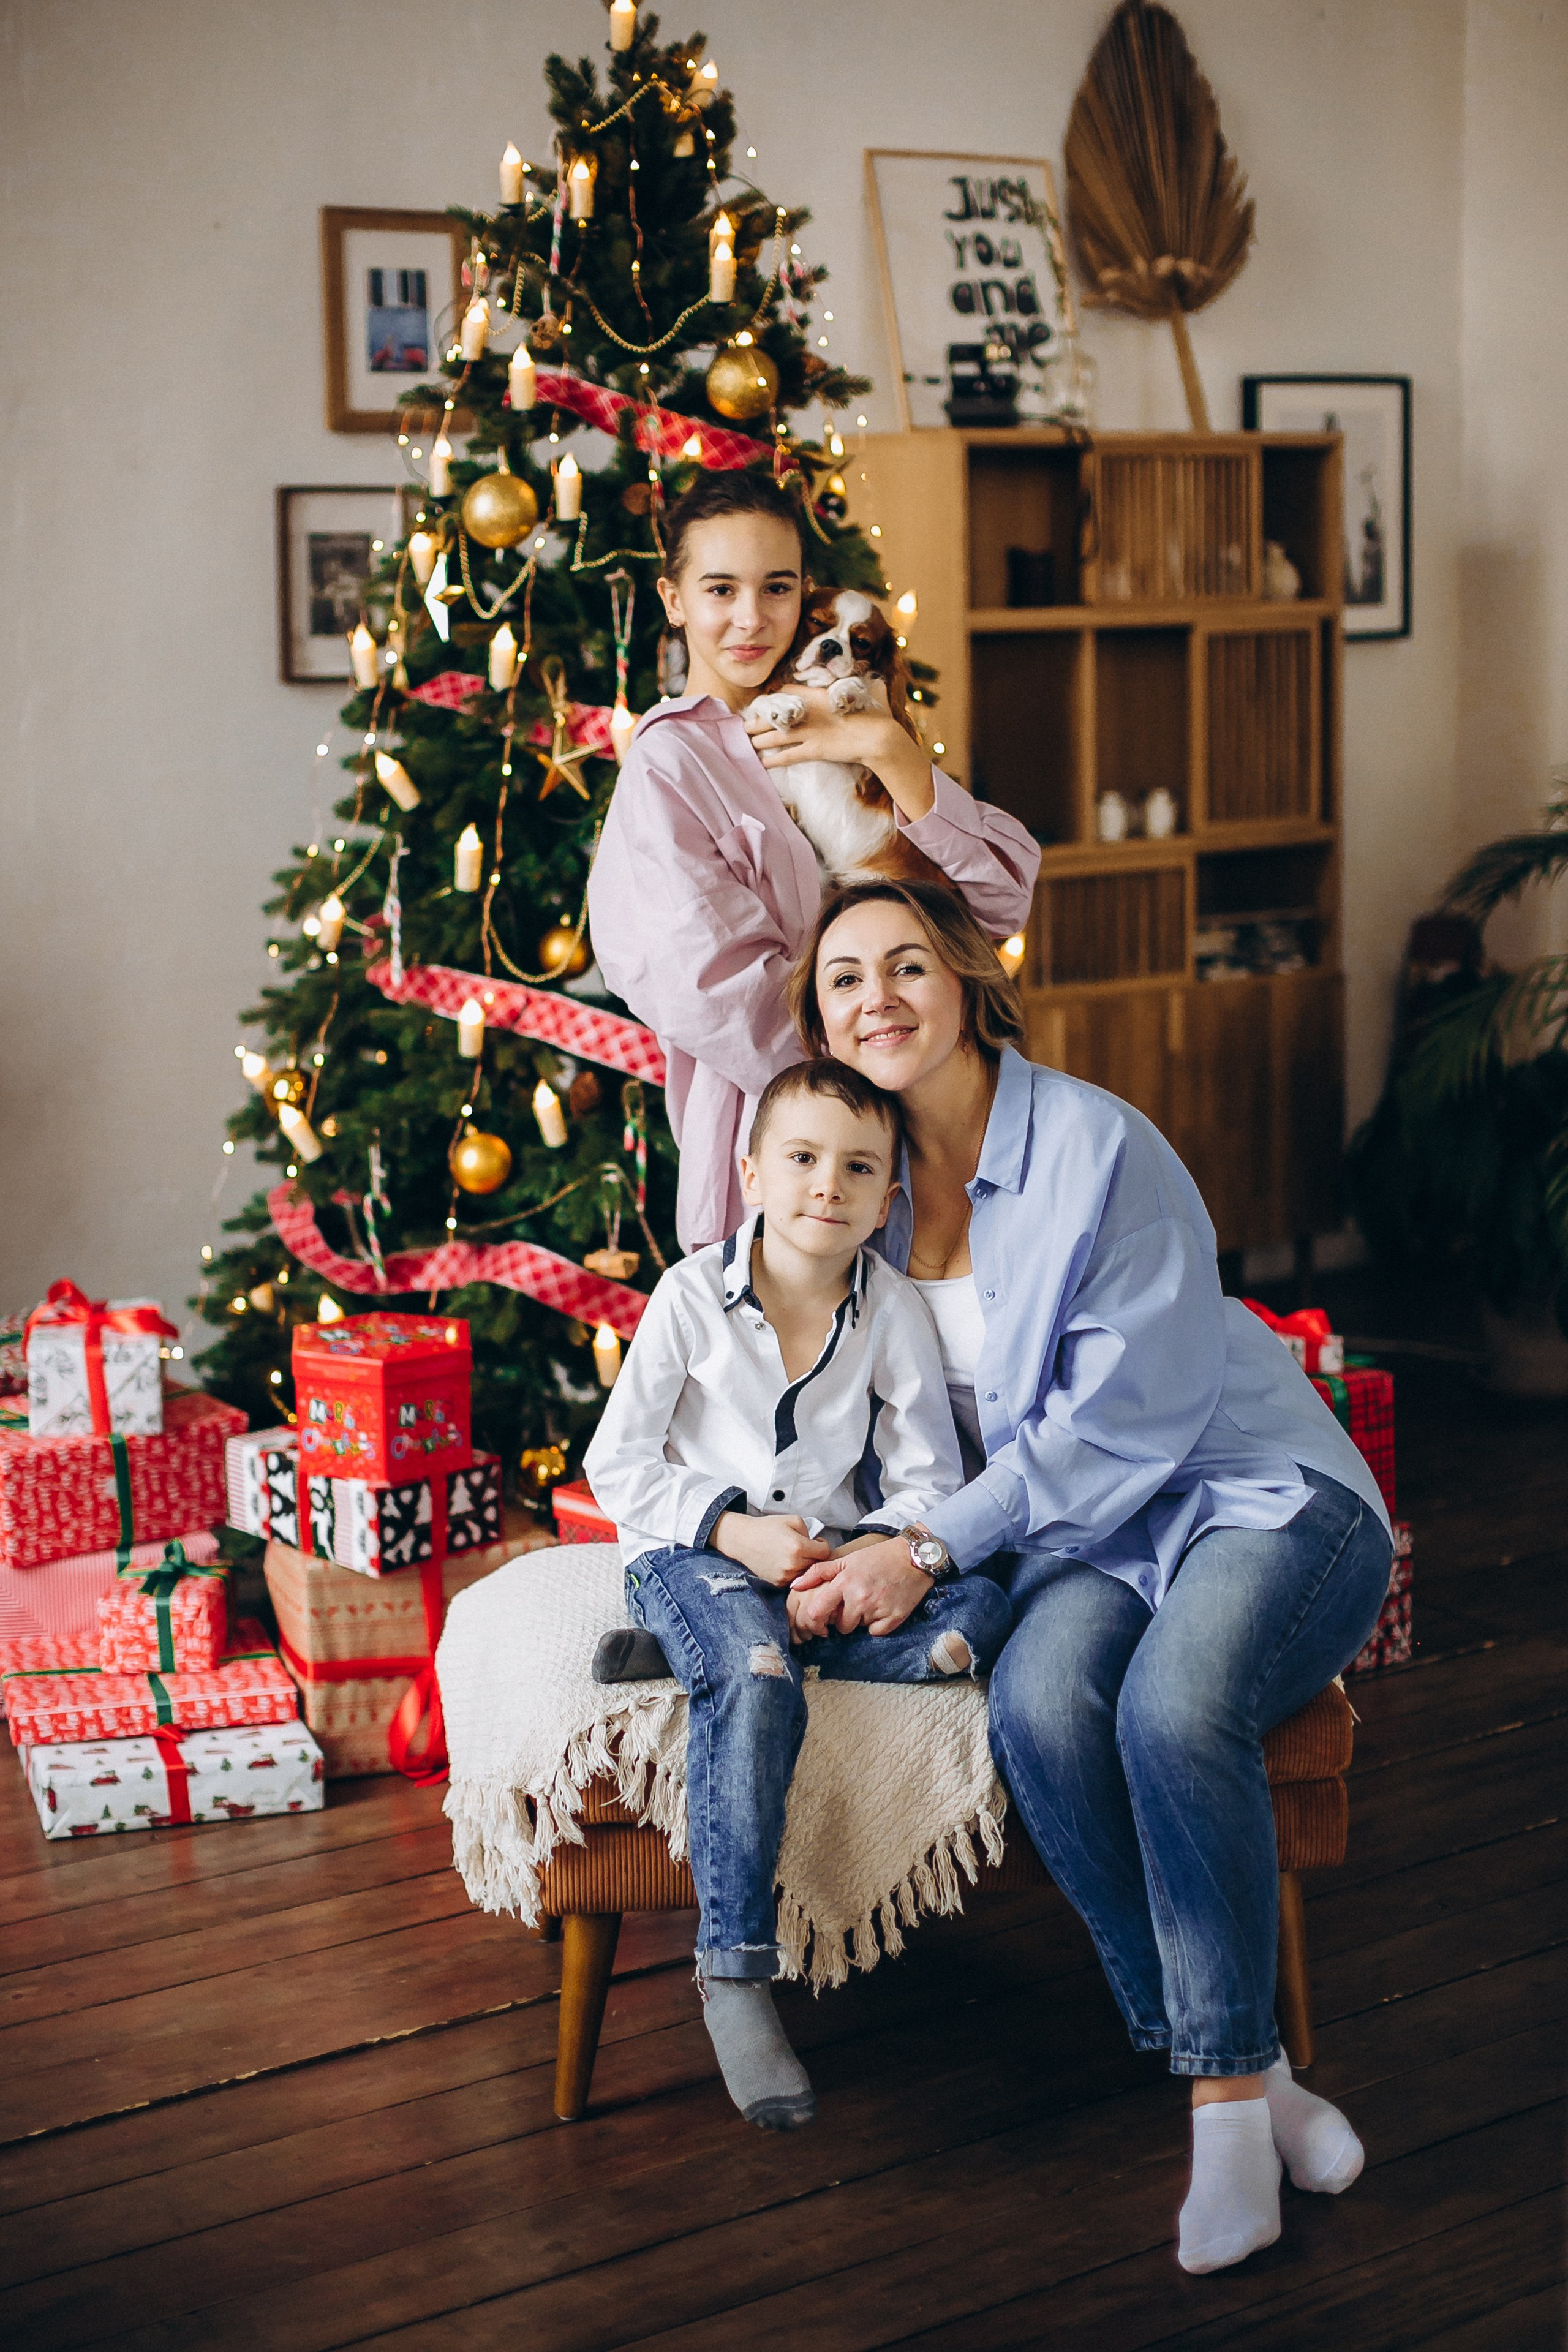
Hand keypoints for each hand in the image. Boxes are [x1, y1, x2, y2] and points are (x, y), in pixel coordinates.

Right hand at [712, 1510, 830, 1587]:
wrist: (744, 1540)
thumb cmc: (766, 1528)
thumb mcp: (793, 1520)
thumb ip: (810, 1531)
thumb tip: (816, 1544)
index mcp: (798, 1547)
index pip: (825, 1552)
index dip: (822, 1545)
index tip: (817, 1542)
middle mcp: (793, 1564)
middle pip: (817, 1564)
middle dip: (814, 1555)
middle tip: (805, 1547)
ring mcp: (785, 1576)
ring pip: (807, 1574)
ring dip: (805, 1566)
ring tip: (795, 1555)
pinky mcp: (779, 1583)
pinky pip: (796, 1580)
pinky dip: (795, 1572)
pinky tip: (787, 1562)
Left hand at [743, 680, 936, 823]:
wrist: (877, 736)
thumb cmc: (872, 715)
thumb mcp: (861, 694)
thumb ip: (856, 688)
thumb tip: (873, 681)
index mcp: (816, 694)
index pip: (785, 692)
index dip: (774, 698)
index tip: (767, 704)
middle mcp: (807, 712)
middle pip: (772, 715)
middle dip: (756, 721)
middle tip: (745, 726)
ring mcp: (808, 732)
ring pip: (774, 736)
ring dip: (757, 741)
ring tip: (746, 744)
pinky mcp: (813, 750)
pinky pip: (786, 756)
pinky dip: (772, 760)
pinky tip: (761, 763)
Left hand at [786, 1535, 931, 1637]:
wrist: (913, 1557)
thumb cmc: (877, 1558)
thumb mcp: (846, 1561)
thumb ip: (817, 1572)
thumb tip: (794, 1586)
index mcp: (844, 1582)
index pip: (817, 1612)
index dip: (816, 1621)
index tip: (822, 1622)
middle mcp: (859, 1597)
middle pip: (841, 1626)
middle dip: (845, 1619)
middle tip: (856, 1603)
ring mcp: (877, 1608)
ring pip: (859, 1628)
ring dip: (862, 1620)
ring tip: (871, 1601)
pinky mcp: (894, 1618)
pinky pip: (876, 1632)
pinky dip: (878, 1624)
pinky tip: (884, 1607)